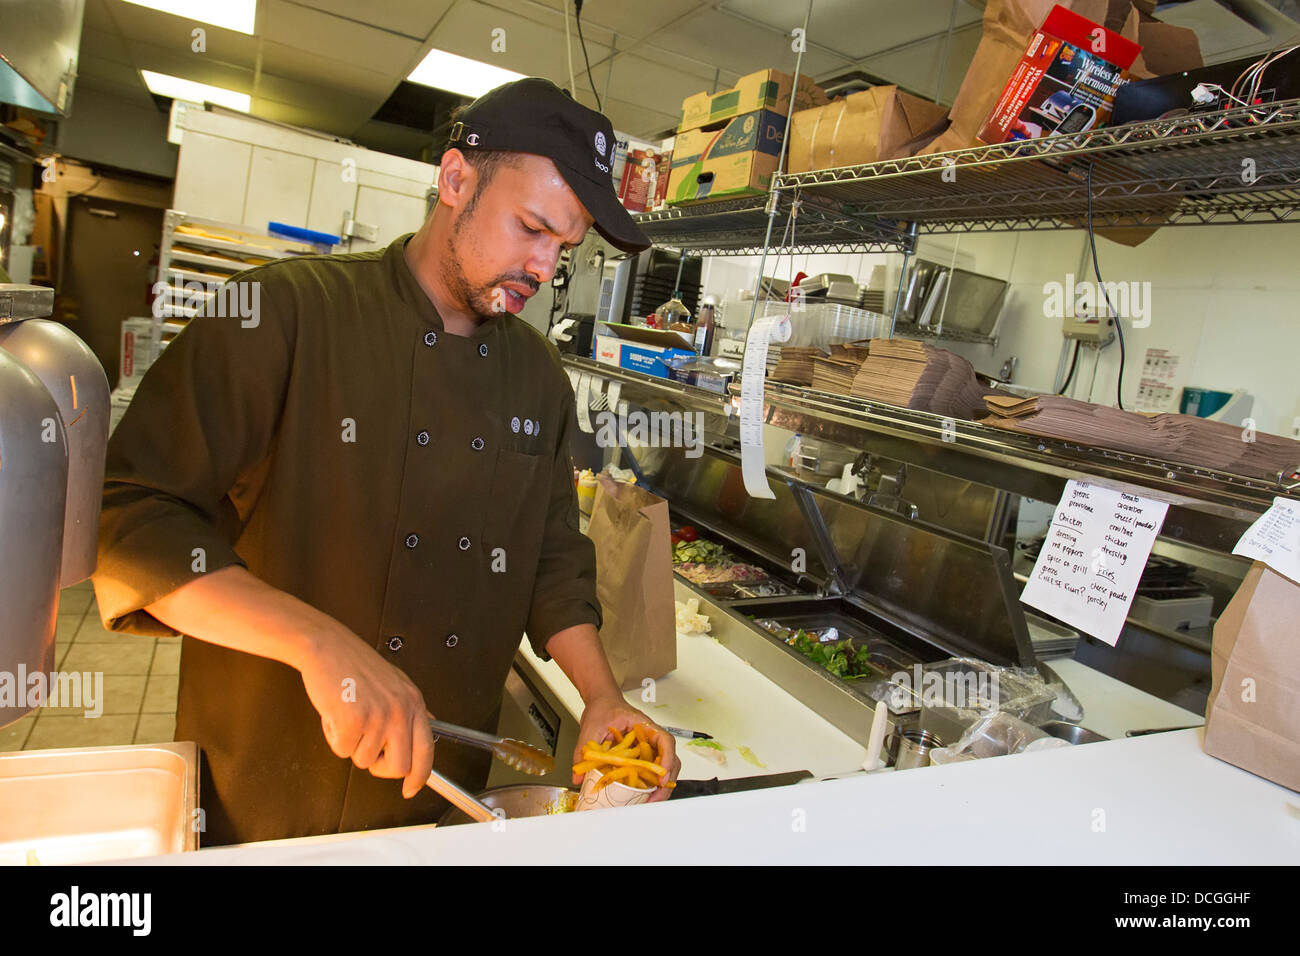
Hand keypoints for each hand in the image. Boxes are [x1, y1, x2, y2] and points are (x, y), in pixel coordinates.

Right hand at [298, 630, 435, 799]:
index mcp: (413, 702)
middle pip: (398, 767)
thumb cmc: (355, 664)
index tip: (411, 788)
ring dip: (352, 745)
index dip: (420, 776)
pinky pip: (342, 751)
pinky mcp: (352, 721)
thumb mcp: (396, 683)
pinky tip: (335, 714)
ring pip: (365, 760)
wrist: (327, 646)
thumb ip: (411, 708)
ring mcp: (378, 716)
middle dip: (380, 766)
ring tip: (348, 716)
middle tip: (366, 747)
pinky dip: (334, 738)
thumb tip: (429, 727)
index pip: (426, 750)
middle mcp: (400, 710)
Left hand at [572, 694, 679, 802]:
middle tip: (655, 799)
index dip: (667, 760)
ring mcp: (648, 747)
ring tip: (649, 801)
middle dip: (666, 782)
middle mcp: (650, 737)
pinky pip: (651, 771)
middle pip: (670, 759)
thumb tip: (578, 775)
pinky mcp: (641, 756)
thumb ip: (583, 750)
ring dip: (660, 786)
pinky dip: (650, 785)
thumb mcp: (591, 727)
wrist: (602, 702)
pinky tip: (641, 795)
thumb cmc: (603, 708)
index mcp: (644, 726)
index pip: (665, 741)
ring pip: (664, 768)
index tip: (661, 777)